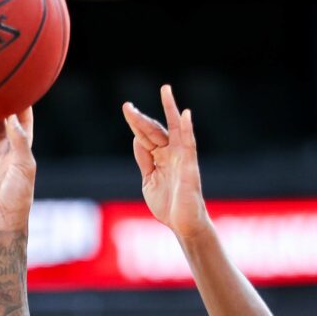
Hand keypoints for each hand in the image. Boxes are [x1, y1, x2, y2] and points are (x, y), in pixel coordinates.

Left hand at [122, 84, 210, 240]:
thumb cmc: (168, 206)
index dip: (135, 124)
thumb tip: (137, 139)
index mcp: (160, 158)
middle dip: (141, 119)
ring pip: (175, 129)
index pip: (146, 136)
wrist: (183, 225)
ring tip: (166, 90)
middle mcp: (171, 154)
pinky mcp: (190, 166)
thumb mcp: (149, 181)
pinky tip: (184, 114)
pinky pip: (189, 144)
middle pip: (155, 130)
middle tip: (126, 105)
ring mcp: (181, 158)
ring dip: (170, 109)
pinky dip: (188, 129)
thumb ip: (144, 160)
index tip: (126, 109)